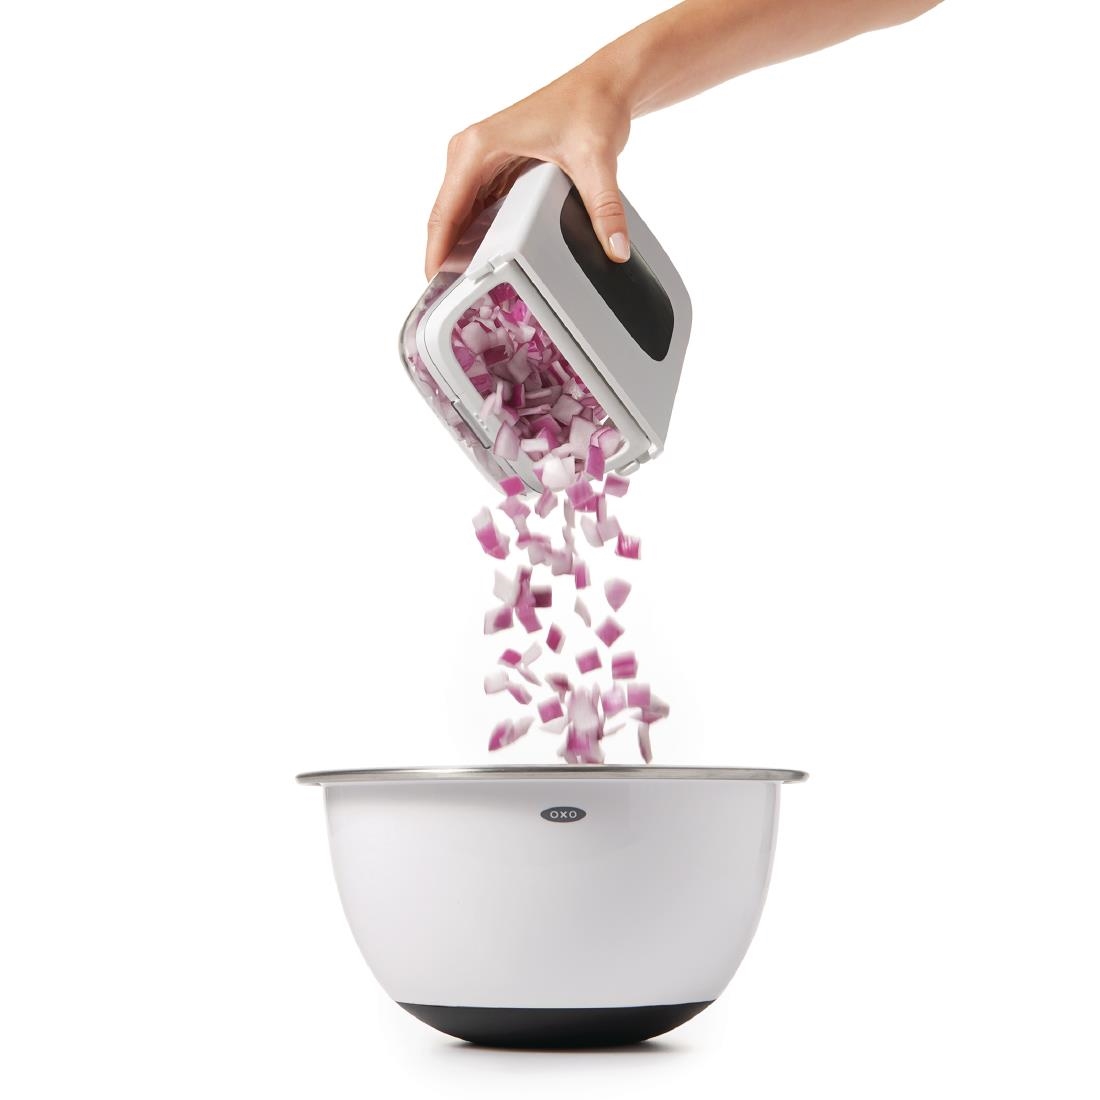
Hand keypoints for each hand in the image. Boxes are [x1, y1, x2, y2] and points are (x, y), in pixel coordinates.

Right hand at [425, 68, 632, 279]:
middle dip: (447, 258)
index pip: (444, 212)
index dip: (436, 253)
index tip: (434, 288)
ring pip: (458, 217)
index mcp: (478, 148)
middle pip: (446, 218)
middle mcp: (470, 152)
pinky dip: (477, 236)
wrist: (604, 86)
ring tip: (469, 290)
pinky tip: (485, 263)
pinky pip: (475, 210)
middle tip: (456, 301)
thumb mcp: (596, 161)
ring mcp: (479, 161)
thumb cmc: (592, 108)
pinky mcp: (493, 168)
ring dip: (460, 250)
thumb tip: (616, 249)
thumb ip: (604, 208)